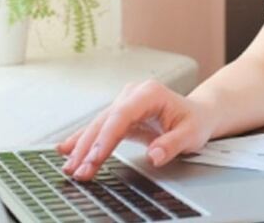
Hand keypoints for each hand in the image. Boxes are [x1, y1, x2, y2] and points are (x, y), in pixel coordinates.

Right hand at [57, 80, 215, 180]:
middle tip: (78, 171)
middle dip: (89, 147)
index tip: (95, 158)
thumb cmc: (195, 121)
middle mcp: (133, 94)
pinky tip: (66, 149)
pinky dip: (83, 140)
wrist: (198, 113)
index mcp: (150, 93)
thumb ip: (172, 144)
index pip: (122, 116)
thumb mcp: (192, 134)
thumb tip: (155, 155)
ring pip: (98, 125)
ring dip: (82, 147)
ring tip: (69, 167)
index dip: (106, 138)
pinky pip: (99, 127)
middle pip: (105, 121)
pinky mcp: (120, 113)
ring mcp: (125, 102)